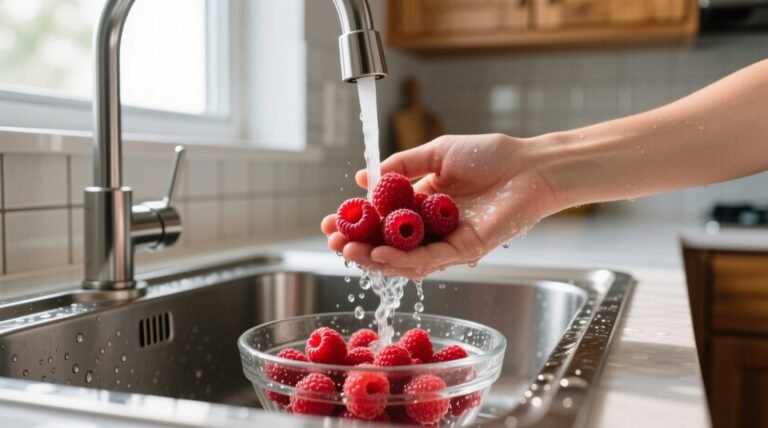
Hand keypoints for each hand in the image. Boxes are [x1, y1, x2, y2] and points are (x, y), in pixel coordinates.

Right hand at [321, 134, 559, 277]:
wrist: (529, 166)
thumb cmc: (490, 156)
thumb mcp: (436, 153)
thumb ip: (401, 166)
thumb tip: (362, 177)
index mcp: (422, 204)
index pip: (382, 219)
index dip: (356, 222)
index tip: (332, 220)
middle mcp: (431, 228)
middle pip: (388, 244)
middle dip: (357, 245)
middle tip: (333, 240)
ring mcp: (446, 242)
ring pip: (404, 258)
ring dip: (374, 258)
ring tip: (348, 251)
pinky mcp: (464, 250)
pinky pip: (428, 259)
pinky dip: (402, 259)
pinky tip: (378, 254)